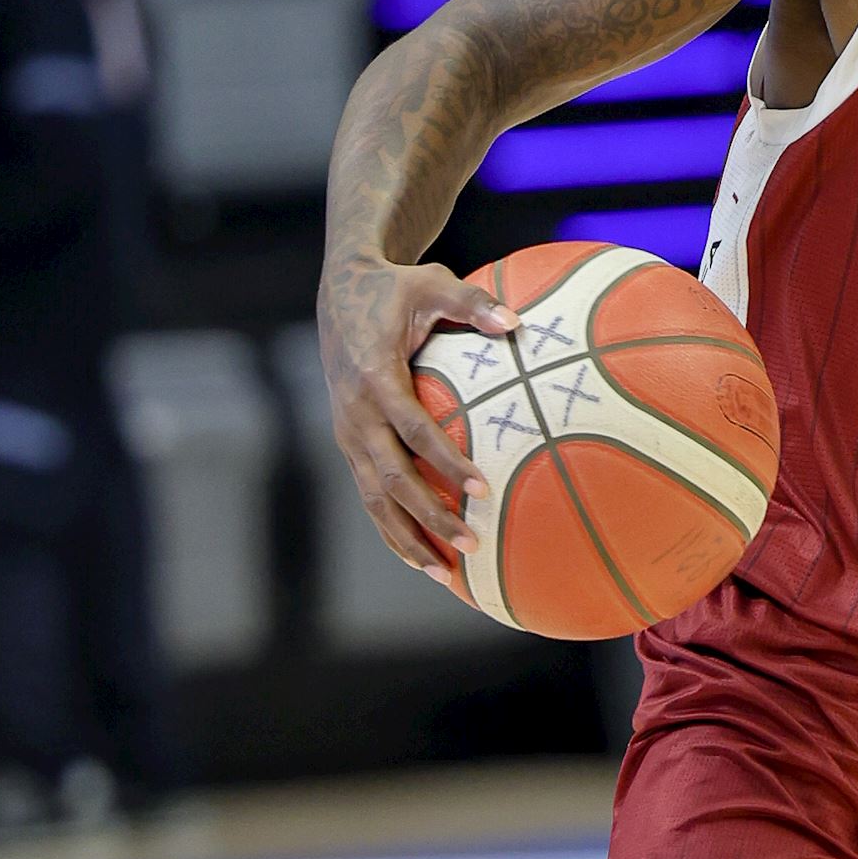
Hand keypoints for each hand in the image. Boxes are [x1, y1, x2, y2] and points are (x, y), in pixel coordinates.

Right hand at [316, 259, 517, 582]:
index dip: (445, 461)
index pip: (413, 429)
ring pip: (374, 500)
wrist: (341, 291)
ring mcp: (348, 434)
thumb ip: (473, 303)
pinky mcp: (349, 444)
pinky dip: (393, 531)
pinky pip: (369, 497)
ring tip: (447, 575)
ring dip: (409, 538)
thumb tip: (516, 323)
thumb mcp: (432, 283)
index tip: (481, 487)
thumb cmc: (395, 288)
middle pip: (391, 478)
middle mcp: (354, 414)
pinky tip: (423, 560)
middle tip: (472, 544)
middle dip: (429, 517)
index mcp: (373, 378)